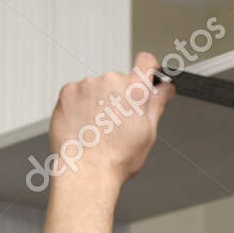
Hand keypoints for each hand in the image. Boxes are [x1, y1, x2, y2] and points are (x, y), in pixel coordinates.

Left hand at [47, 51, 171, 193]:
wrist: (86, 171)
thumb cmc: (116, 159)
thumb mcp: (147, 133)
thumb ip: (157, 104)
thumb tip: (165, 89)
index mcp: (135, 90)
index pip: (146, 62)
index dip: (148, 68)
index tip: (146, 75)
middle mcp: (111, 81)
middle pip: (118, 81)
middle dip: (119, 97)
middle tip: (116, 123)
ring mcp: (87, 84)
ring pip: (96, 88)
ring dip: (98, 102)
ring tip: (97, 128)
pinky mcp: (68, 91)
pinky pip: (77, 93)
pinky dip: (80, 106)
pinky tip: (83, 125)